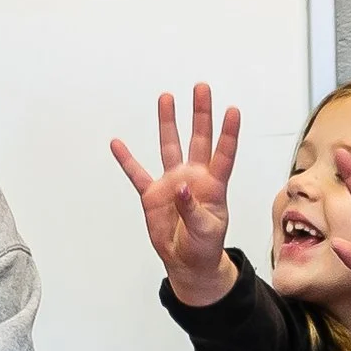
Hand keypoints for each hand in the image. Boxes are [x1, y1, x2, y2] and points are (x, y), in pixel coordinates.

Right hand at [111, 85, 239, 305]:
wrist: (186, 261)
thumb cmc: (204, 246)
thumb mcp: (205, 231)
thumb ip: (193, 209)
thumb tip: (180, 188)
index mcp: (213, 186)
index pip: (223, 154)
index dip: (228, 133)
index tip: (233, 110)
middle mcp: (193, 178)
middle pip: (198, 139)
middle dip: (201, 114)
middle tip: (201, 88)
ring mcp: (172, 183)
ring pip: (169, 146)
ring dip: (168, 122)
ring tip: (166, 98)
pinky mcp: (152, 195)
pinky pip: (137, 173)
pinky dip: (126, 159)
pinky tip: (117, 143)